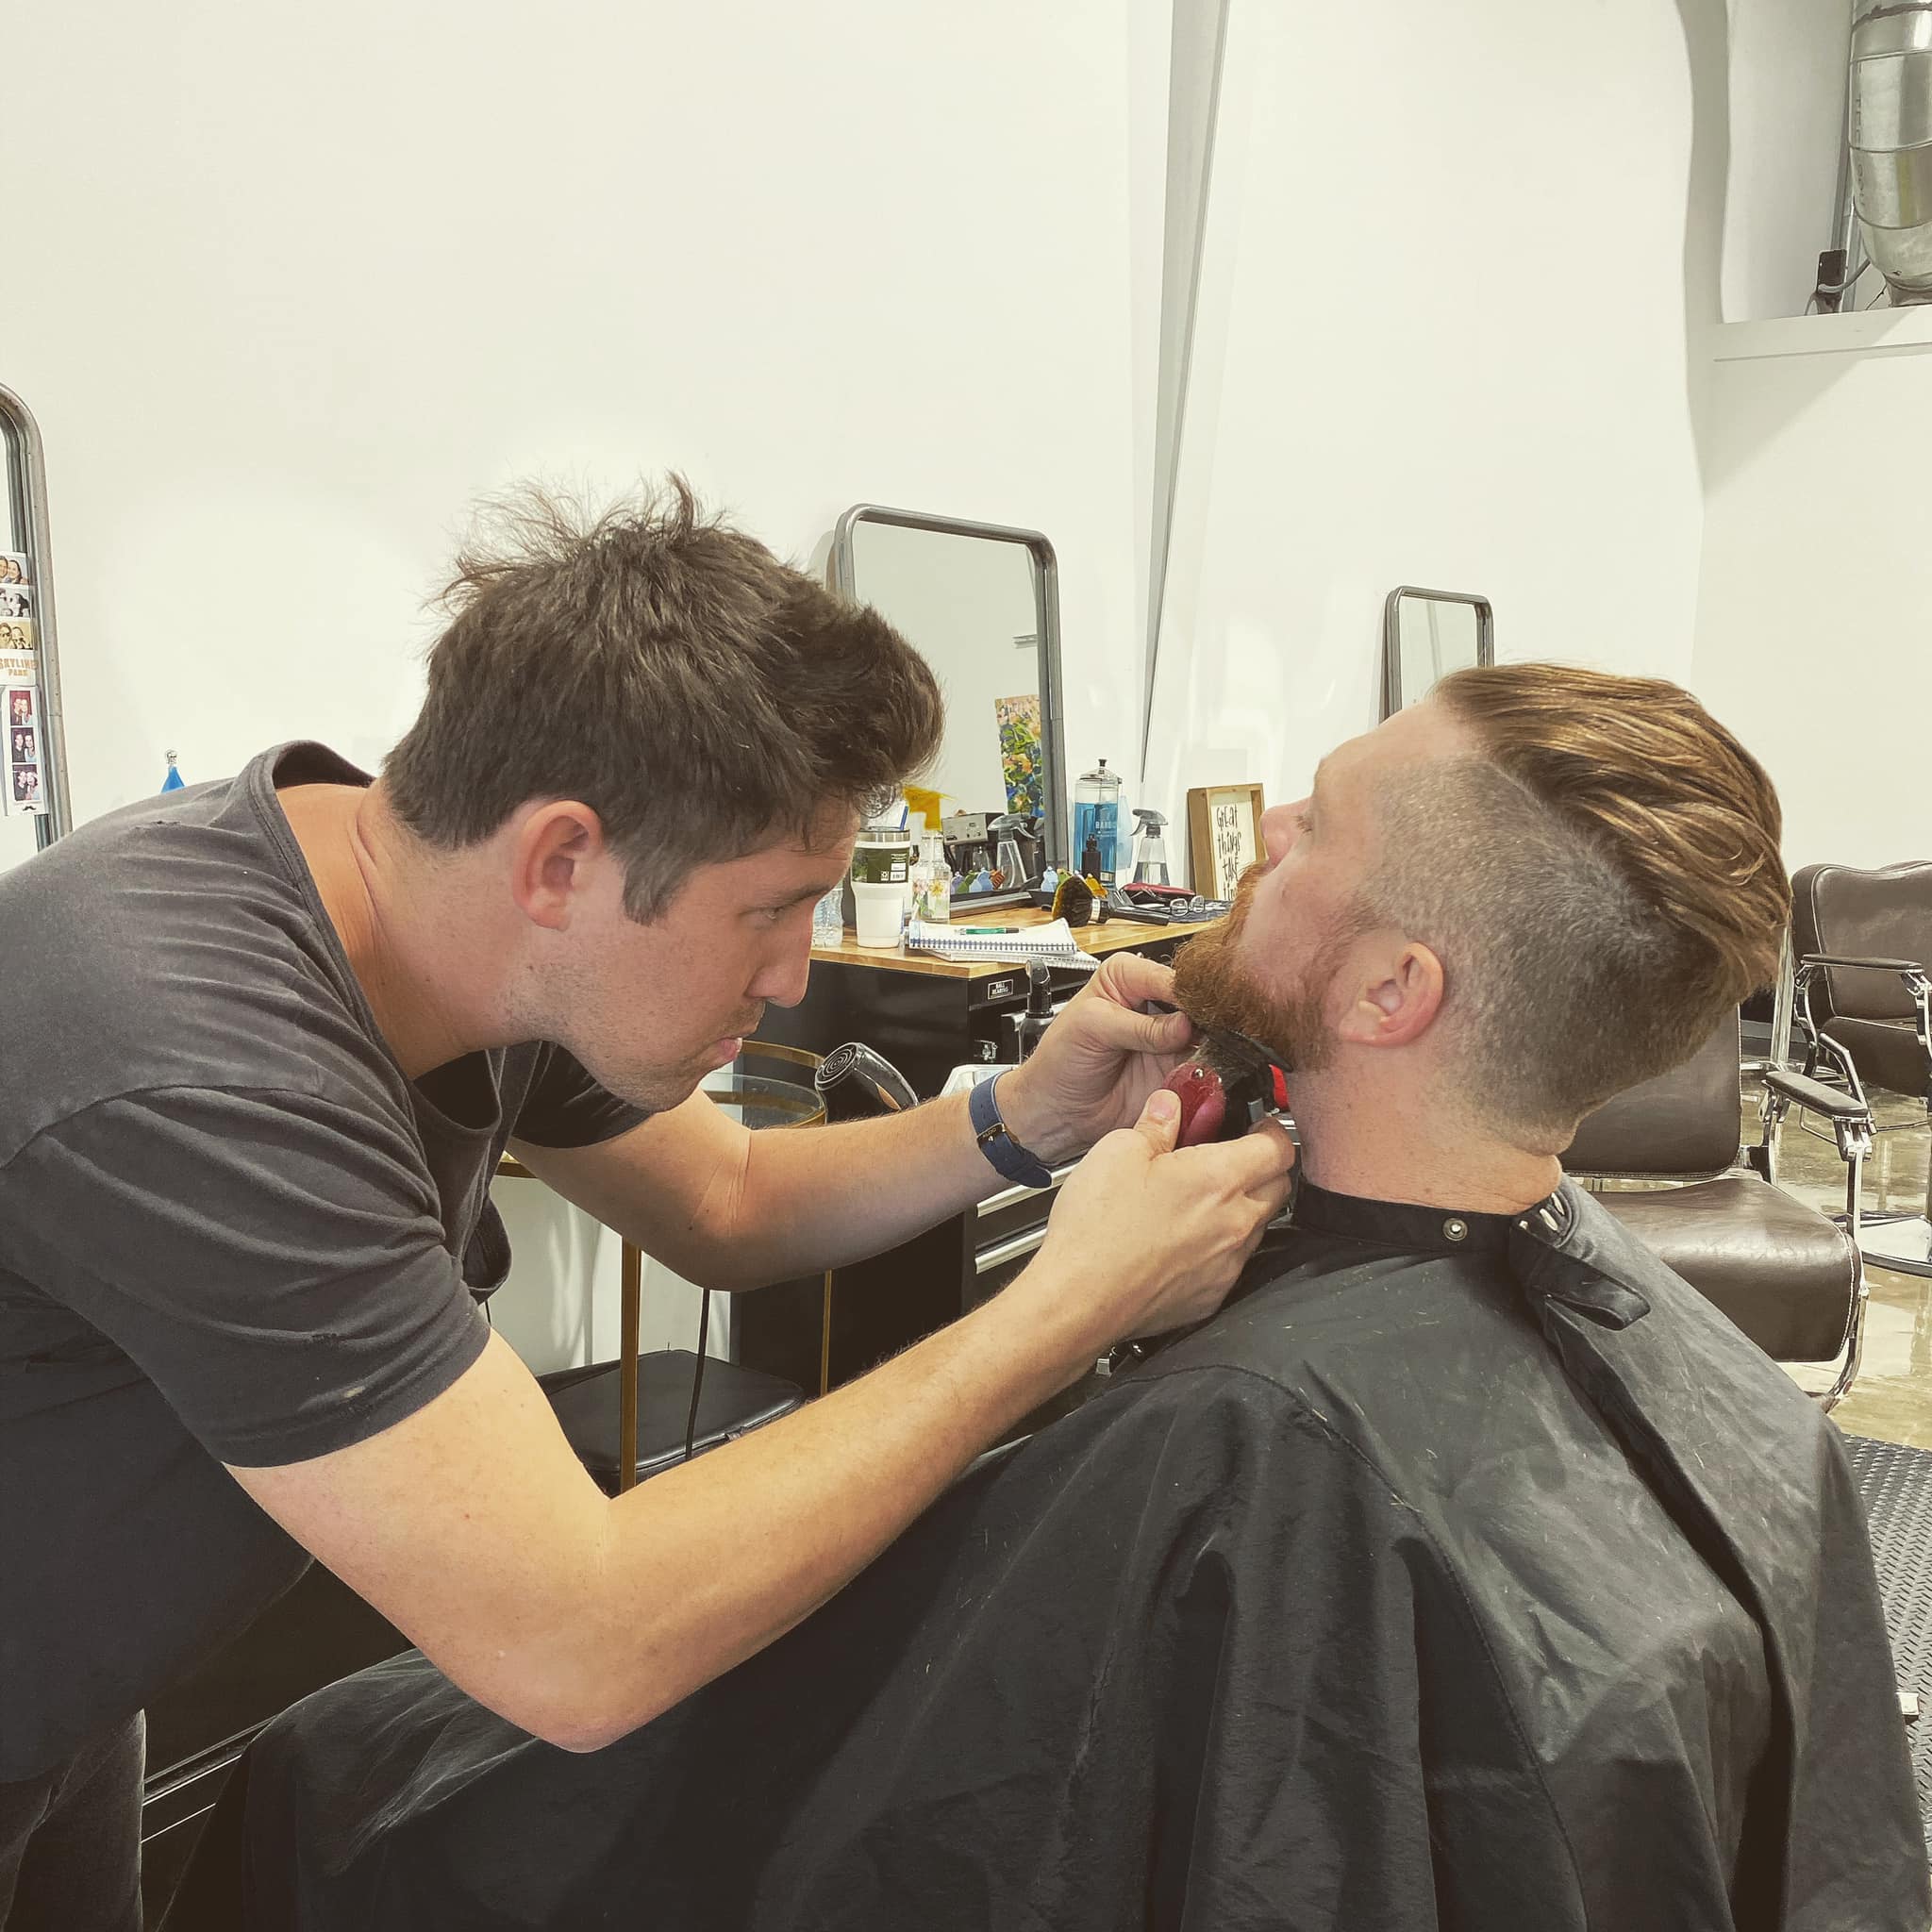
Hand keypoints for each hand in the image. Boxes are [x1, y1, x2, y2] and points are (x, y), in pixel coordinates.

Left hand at [996, 952, 1196, 1164]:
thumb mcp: (1091, 1028)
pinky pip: (1203, 1064)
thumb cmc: (1060, 1061)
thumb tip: (1182, 1025)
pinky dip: (1204, 1069)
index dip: (1183, 993)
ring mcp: (1168, 1037)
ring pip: (1205, 1032)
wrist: (1059, 1112)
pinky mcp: (1176, 1067)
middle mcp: (1152, 1003)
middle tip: (1203, 1033)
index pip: (1167, 976)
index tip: (1194, 1011)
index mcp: (1126, 977)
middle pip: (1194, 1001)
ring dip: (1207, 1044)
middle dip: (1201, 1017)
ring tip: (1199, 1053)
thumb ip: (1138, 1025)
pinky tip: (1197, 1071)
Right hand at [1020, 1088, 1297, 1353]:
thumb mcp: (1118, 1151)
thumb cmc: (1096, 1229)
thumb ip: (1156, 1123)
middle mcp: (1235, 1224)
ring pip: (1256, 1226)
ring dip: (1239, 1208)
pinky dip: (1217, 1247)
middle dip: (1261, 1167)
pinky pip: (1231, 1263)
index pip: (1280, 1147)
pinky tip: (1179, 1239)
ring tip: (1194, 1200)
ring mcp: (1227, 1265)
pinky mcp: (1211, 1296)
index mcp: (1219, 1179)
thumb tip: (1170, 1106)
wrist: (1079, 1299)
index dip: (1270, 1130)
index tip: (1255, 1126)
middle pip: (1279, 1186)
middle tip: (1226, 1157)